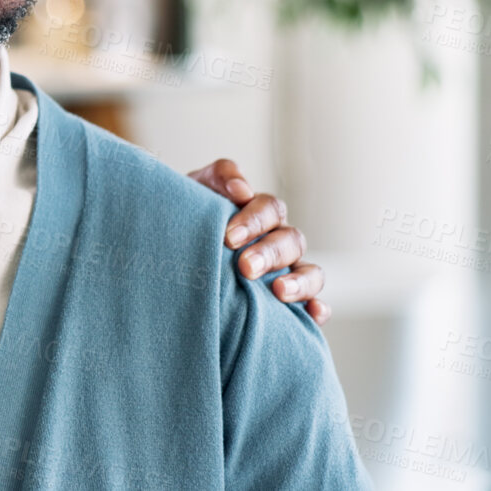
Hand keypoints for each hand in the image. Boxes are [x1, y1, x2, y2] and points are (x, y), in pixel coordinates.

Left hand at [186, 158, 328, 323]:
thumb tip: (243, 189)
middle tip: (245, 267)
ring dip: (300, 281)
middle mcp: (279, 241)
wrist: (173, 245)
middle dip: (270, 253)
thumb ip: (220, 177)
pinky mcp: (290, 300)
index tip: (229, 237)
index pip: (270, 210)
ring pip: (311, 272)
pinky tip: (313, 313)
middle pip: (291, 241)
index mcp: (260, 214)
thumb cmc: (189, 217)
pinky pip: (314, 304)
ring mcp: (288, 271)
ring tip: (279, 291)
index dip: (255, 221)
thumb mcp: (198, 190)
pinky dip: (318, 308)